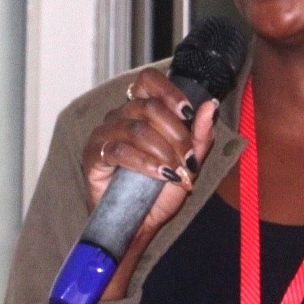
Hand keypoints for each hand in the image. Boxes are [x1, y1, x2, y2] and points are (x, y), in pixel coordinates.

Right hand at [81, 68, 218, 299]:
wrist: (139, 223)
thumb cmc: (160, 190)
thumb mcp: (188, 161)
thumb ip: (200, 134)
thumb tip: (210, 105)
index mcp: (140, 110)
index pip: (148, 80)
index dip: (169, 91)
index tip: (188, 112)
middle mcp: (119, 116)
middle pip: (149, 107)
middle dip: (177, 135)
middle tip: (189, 161)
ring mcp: (103, 134)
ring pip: (137, 128)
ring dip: (163, 152)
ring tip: (176, 173)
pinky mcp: (93, 156)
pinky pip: (119, 150)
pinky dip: (145, 163)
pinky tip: (160, 175)